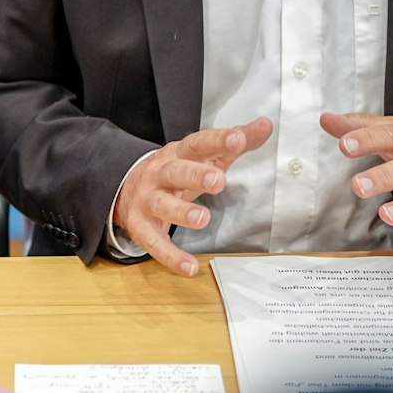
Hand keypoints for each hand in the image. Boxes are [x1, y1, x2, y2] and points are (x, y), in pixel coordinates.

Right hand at [114, 117, 273, 275]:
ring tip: (202, 219)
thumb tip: (265, 125)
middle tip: (217, 180)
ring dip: (180, 212)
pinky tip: (189, 267)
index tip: (238, 138)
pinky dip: (170, 256)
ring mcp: (147, 200)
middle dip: (195, 175)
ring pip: (161, 204)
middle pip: (175, 171)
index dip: (217, 140)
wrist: (126, 188)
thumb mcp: (202, 155)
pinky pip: (154, 243)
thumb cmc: (175, 172)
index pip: (197, 143)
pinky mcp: (141, 227)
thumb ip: (233, 142)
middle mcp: (160, 174)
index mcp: (177, 154)